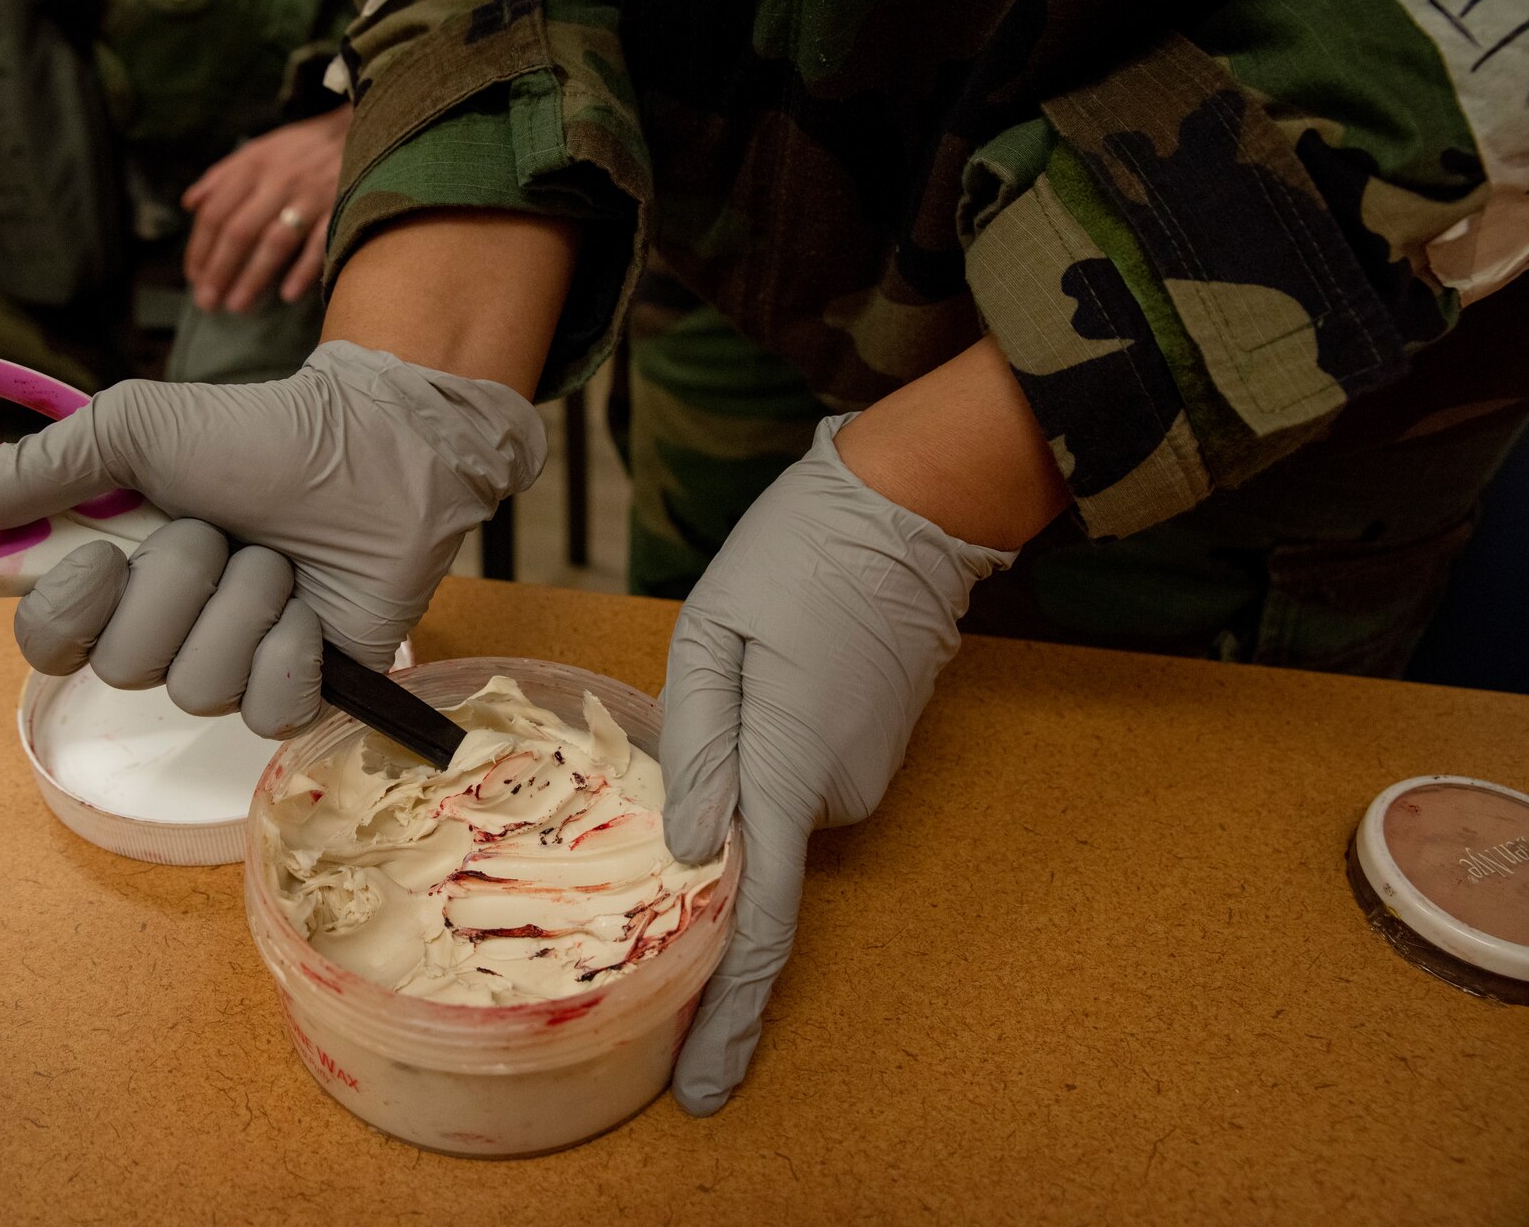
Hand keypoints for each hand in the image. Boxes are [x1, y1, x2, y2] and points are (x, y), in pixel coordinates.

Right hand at [0, 341, 545, 735]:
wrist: (374, 450)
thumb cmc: (254, 435)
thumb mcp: (132, 432)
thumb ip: (29, 471)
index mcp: (112, 578)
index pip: (44, 644)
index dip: (70, 612)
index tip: (104, 556)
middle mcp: (162, 631)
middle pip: (126, 664)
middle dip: (179, 583)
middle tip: (220, 531)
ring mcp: (229, 668)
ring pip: (199, 688)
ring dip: (245, 605)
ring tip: (278, 558)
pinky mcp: (296, 695)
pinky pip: (266, 713)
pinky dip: (293, 652)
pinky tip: (312, 610)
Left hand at [182, 105, 351, 312]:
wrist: (360, 129)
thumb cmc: (303, 148)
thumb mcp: (259, 149)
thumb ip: (223, 176)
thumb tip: (190, 204)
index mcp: (253, 166)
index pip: (216, 212)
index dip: (200, 248)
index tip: (194, 277)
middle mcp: (278, 180)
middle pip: (239, 231)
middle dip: (219, 270)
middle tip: (207, 302)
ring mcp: (311, 195)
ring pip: (275, 241)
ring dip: (254, 277)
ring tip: (237, 306)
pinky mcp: (341, 207)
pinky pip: (319, 244)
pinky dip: (303, 270)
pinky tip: (287, 294)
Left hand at [658, 417, 1013, 1114]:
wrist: (908, 510)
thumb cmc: (796, 562)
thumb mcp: (715, 641)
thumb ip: (697, 753)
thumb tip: (688, 858)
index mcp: (789, 772)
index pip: (758, 925)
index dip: (730, 1012)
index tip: (704, 1086)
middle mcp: (837, 795)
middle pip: (746, 858)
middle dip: (704, 823)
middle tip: (694, 710)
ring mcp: (864, 777)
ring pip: (768, 807)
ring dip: (736, 766)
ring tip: (736, 663)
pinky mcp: (871, 753)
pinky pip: (796, 778)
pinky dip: (765, 753)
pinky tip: (766, 677)